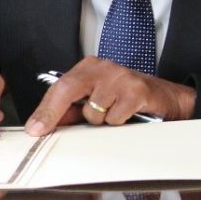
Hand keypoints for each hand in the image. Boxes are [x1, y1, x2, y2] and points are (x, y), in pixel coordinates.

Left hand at [24, 56, 195, 135]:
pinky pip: (114, 117)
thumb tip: (46, 124)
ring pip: (93, 111)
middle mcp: (103, 67)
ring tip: (114, 115)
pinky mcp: (137, 91)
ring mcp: (120, 77)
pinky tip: (128, 115)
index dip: (44, 109)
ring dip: (100, 121)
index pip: (60, 86)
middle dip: (53, 113)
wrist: (166, 98)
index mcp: (90, 67)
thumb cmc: (128, 99)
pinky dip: (118, 122)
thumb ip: (72, 111)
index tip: (34, 128)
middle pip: (68, 89)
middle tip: (44, 132)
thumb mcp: (97, 101)